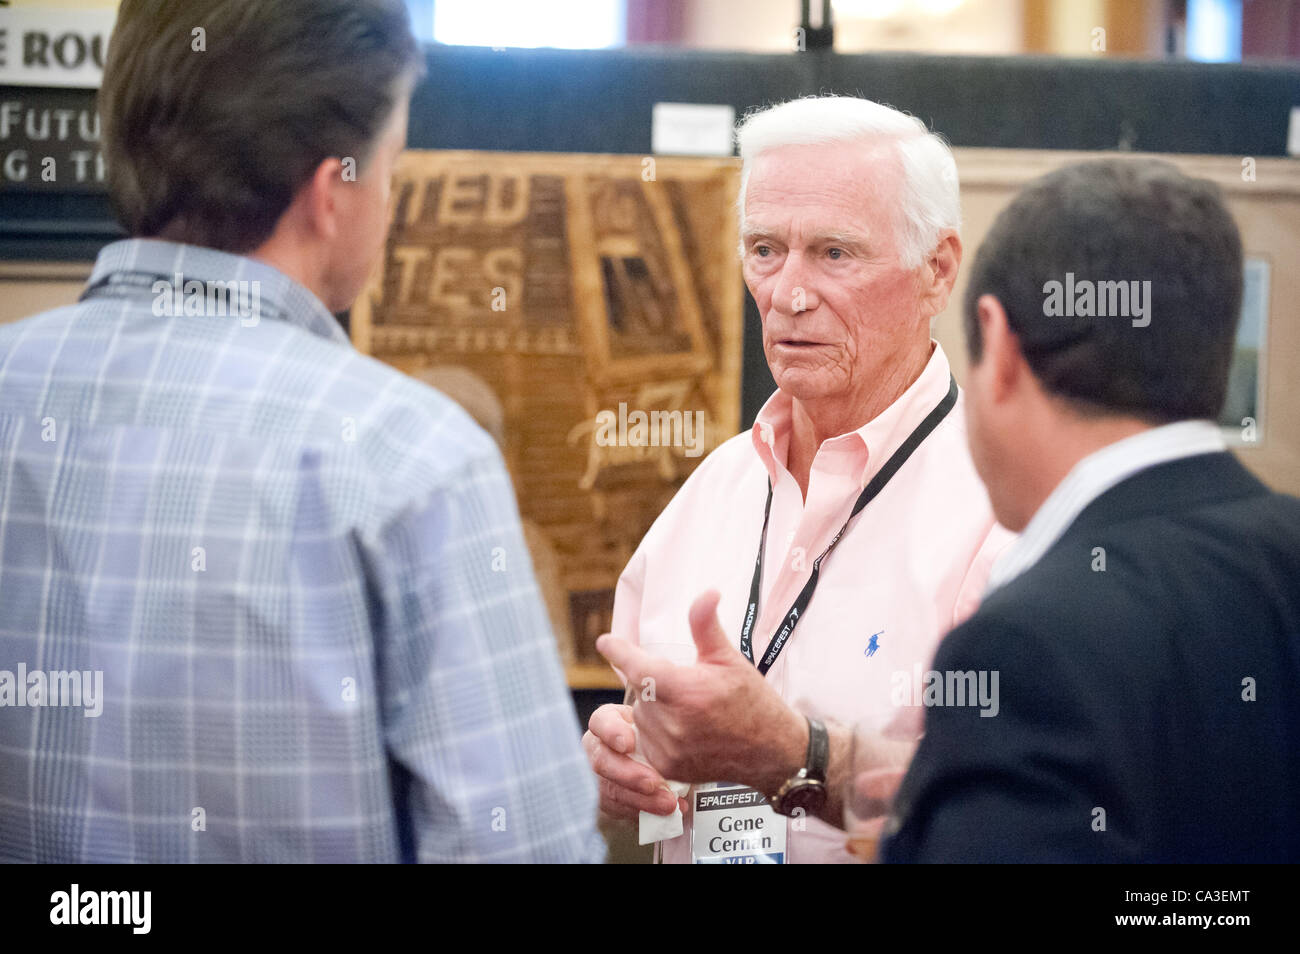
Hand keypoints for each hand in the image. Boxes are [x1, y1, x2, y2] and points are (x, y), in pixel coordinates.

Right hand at [582, 703, 681, 820]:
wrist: (649, 757)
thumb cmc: (651, 735)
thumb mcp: (655, 723)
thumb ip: (660, 724)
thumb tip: (681, 730)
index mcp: (607, 721)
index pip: (600, 722)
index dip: (612, 733)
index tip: (628, 744)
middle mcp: (596, 746)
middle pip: (602, 761)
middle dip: (630, 775)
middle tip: (655, 783)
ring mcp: (597, 774)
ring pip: (610, 790)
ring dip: (640, 800)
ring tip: (667, 803)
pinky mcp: (604, 798)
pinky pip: (618, 809)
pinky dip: (642, 812)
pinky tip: (662, 813)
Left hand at [595, 590, 805, 794]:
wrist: (772, 751)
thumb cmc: (752, 700)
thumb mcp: (729, 659)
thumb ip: (706, 626)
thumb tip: (707, 591)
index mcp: (686, 691)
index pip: (638, 668)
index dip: (619, 652)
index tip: (605, 642)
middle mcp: (673, 723)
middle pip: (641, 691)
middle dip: (652, 682)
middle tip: (683, 683)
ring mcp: (669, 749)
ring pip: (641, 716)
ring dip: (653, 707)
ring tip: (688, 708)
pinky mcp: (668, 767)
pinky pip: (646, 739)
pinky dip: (657, 729)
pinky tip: (683, 727)